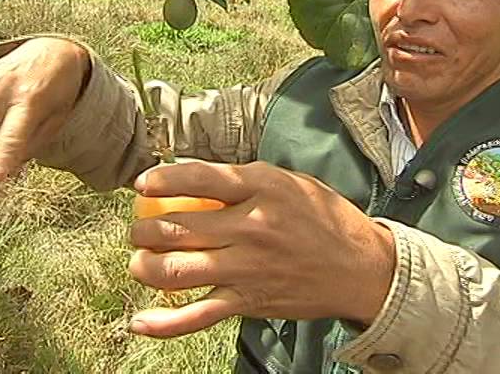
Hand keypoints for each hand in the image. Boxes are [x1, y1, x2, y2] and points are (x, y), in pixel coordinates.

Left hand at [128, 160, 395, 337]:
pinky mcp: (249, 302)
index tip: (142, 183)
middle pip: (178, 226)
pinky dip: (165, 323)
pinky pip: (198, 315)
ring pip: (177, 269)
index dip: (161, 179)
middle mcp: (251, 226)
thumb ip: (243, 180)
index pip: (197, 178)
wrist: (361, 267)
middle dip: (144, 229)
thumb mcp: (288, 182)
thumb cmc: (322, 219)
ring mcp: (248, 268)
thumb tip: (191, 176)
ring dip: (145, 266)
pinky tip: (139, 322)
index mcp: (262, 188)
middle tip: (139, 229)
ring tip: (139, 261)